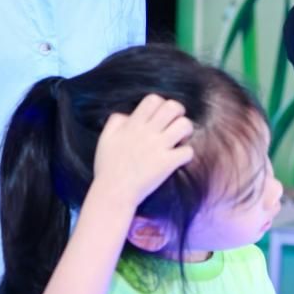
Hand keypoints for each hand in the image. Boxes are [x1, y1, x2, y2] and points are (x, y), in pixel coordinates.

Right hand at [91, 94, 194, 212]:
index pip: (153, 99)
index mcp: (132, 125)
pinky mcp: (167, 163)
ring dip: (186, 131)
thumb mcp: (105, 139)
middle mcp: (147, 133)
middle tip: (175, 124)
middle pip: (173, 107)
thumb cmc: (108, 168)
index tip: (160, 116)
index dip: (161, 104)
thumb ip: (115, 122)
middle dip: (178, 112)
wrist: (113, 193)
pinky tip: (179, 159)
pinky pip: (188, 151)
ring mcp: (158, 147)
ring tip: (180, 140)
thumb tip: (128, 115)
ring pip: (185, 125)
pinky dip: (186, 155)